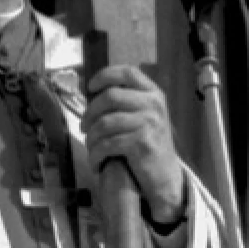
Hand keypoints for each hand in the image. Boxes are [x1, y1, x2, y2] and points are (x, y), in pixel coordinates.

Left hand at [82, 65, 184, 223]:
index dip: (105, 76)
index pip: (127, 72)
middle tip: (84, 127)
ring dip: (91, 138)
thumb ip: (127, 101)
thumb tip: (92, 92)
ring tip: (90, 147)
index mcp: (153, 93)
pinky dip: (96, 154)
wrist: (165, 175)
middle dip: (90, 112)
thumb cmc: (149, 144)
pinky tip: (96, 162)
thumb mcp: (145, 116)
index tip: (90, 87)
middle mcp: (153, 105)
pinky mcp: (142, 143)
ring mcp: (149, 123)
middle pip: (110, 96)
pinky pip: (107, 143)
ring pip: (105, 122)